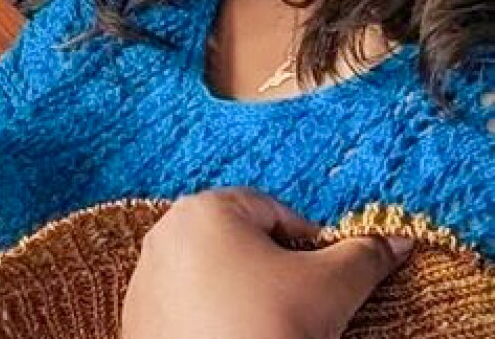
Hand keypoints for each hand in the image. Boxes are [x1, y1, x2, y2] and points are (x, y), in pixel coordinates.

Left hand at [122, 190, 412, 338]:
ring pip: (210, 275)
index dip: (309, 243)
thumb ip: (363, 257)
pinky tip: (234, 336)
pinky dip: (210, 318)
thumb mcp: (330, 287)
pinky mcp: (137, 315)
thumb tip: (397, 242)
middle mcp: (165, 232)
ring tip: (267, 325)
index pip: (274, 212)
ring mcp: (145, 275)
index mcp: (206, 209)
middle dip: (273, 270)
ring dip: (241, 293)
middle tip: (299, 305)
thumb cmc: (268, 326)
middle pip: (238, 242)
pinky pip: (184, 306)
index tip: (325, 277)